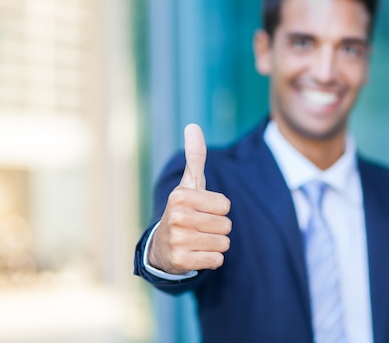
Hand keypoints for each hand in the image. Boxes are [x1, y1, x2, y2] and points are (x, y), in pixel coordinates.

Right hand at [148, 124, 231, 273]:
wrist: (162, 246)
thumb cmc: (183, 210)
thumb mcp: (189, 183)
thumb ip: (195, 156)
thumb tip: (193, 126)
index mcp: (181, 196)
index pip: (225, 204)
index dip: (218, 209)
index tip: (201, 210)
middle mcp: (177, 217)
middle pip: (226, 225)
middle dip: (218, 228)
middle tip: (199, 227)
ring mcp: (178, 240)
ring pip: (223, 243)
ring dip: (215, 244)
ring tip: (198, 240)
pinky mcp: (181, 261)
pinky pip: (217, 261)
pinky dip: (211, 259)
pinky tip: (196, 253)